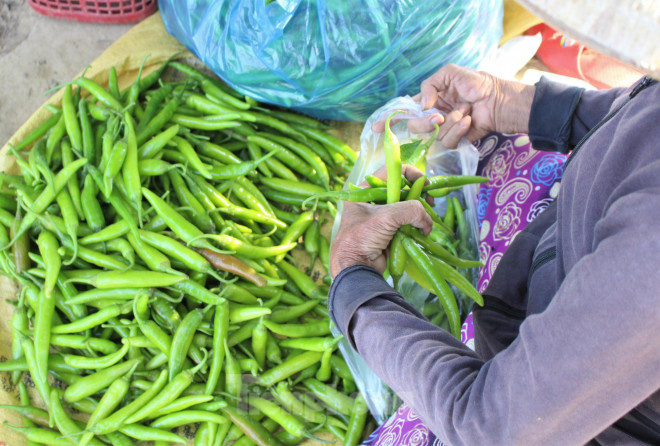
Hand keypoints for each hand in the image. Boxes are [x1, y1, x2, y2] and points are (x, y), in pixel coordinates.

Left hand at [330, 165, 432, 277]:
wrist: (355, 269)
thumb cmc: (362, 238)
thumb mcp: (386, 217)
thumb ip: (411, 210)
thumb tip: (427, 220)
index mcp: (363, 192)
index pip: (390, 172)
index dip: (410, 174)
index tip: (425, 183)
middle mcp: (371, 202)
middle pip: (401, 190)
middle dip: (418, 195)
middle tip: (429, 202)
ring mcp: (380, 218)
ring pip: (406, 208)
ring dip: (419, 212)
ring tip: (427, 219)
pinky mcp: (388, 233)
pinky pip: (407, 223)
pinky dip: (417, 225)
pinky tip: (425, 230)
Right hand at [372, 64, 534, 147]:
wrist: (498, 99)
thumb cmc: (477, 83)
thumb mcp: (449, 73)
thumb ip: (429, 86)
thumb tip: (422, 107)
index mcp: (428, 101)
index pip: (404, 111)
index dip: (389, 119)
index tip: (376, 127)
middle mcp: (433, 117)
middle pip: (414, 127)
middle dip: (426, 122)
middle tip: (440, 115)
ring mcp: (444, 130)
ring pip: (433, 136)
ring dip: (451, 122)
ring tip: (466, 112)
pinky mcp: (456, 141)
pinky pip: (448, 141)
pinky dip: (460, 129)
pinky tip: (470, 121)